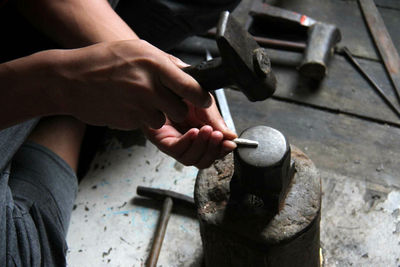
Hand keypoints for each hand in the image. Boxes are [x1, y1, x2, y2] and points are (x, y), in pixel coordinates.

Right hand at [54, 39, 210, 129]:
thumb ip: (166, 63)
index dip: (201, 98)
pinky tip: (126, 105)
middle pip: (180, 110)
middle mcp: (148, 86)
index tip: (203, 102)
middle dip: (176, 109)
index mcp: (154, 64)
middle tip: (164, 100)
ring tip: (138, 100)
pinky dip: (140, 118)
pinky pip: (145, 125)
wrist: (69, 79)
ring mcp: (137, 106)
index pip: (191, 87)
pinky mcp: (128, 121)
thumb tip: (189, 75)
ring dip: (156, 115)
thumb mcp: (138, 50)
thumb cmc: (103, 61)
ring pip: (162, 120)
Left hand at [143, 96, 236, 168]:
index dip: (222, 151)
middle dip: (213, 150)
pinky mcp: (161, 141)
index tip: (230, 144)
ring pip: (190, 159)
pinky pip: (176, 150)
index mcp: (199, 135)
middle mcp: (187, 142)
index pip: (213, 152)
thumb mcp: (205, 104)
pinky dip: (188, 143)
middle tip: (219, 136)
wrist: (162, 81)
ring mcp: (174, 143)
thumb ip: (217, 121)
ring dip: (202, 147)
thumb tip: (231, 136)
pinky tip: (194, 132)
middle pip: (202, 161)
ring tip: (208, 131)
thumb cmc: (181, 92)